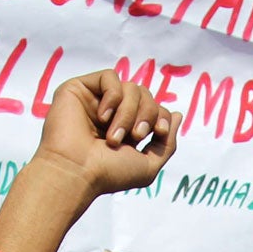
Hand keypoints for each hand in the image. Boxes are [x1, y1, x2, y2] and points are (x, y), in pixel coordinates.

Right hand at [33, 70, 176, 197]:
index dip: (161, 116)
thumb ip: (166, 143)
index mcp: (126, 130)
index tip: (157, 132)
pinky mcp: (80, 89)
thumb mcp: (148, 165)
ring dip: (128, 112)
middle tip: (135, 136)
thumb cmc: (107, 174)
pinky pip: (109, 77)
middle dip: (146, 114)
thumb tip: (177, 114)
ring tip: (114, 136)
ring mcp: (96, 100)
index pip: (154, 109)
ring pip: (130, 87)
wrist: (76, 172)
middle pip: (145, 95)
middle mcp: (111, 113)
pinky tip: (102, 117)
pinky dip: (112, 96)